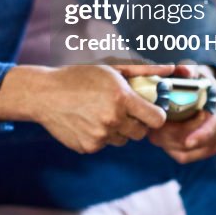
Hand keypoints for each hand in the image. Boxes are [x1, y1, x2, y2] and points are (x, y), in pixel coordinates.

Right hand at [34, 63, 175, 153]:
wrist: (44, 94)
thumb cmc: (79, 76)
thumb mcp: (110, 66)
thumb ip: (143, 68)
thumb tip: (171, 67)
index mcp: (121, 98)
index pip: (157, 119)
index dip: (154, 114)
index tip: (147, 109)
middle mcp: (112, 120)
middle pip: (141, 132)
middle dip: (136, 122)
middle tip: (121, 109)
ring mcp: (100, 137)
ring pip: (122, 140)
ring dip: (118, 129)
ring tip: (100, 112)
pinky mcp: (88, 148)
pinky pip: (104, 145)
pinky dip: (100, 135)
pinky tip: (87, 120)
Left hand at [147, 64, 215, 163]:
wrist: (197, 88)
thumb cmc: (192, 78)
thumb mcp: (191, 69)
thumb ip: (187, 69)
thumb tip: (183, 70)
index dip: (202, 135)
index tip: (186, 141)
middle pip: (201, 143)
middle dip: (175, 139)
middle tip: (154, 131)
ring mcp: (211, 138)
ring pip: (189, 153)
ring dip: (169, 145)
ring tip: (153, 133)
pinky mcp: (200, 148)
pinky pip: (183, 156)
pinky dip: (169, 149)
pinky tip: (158, 136)